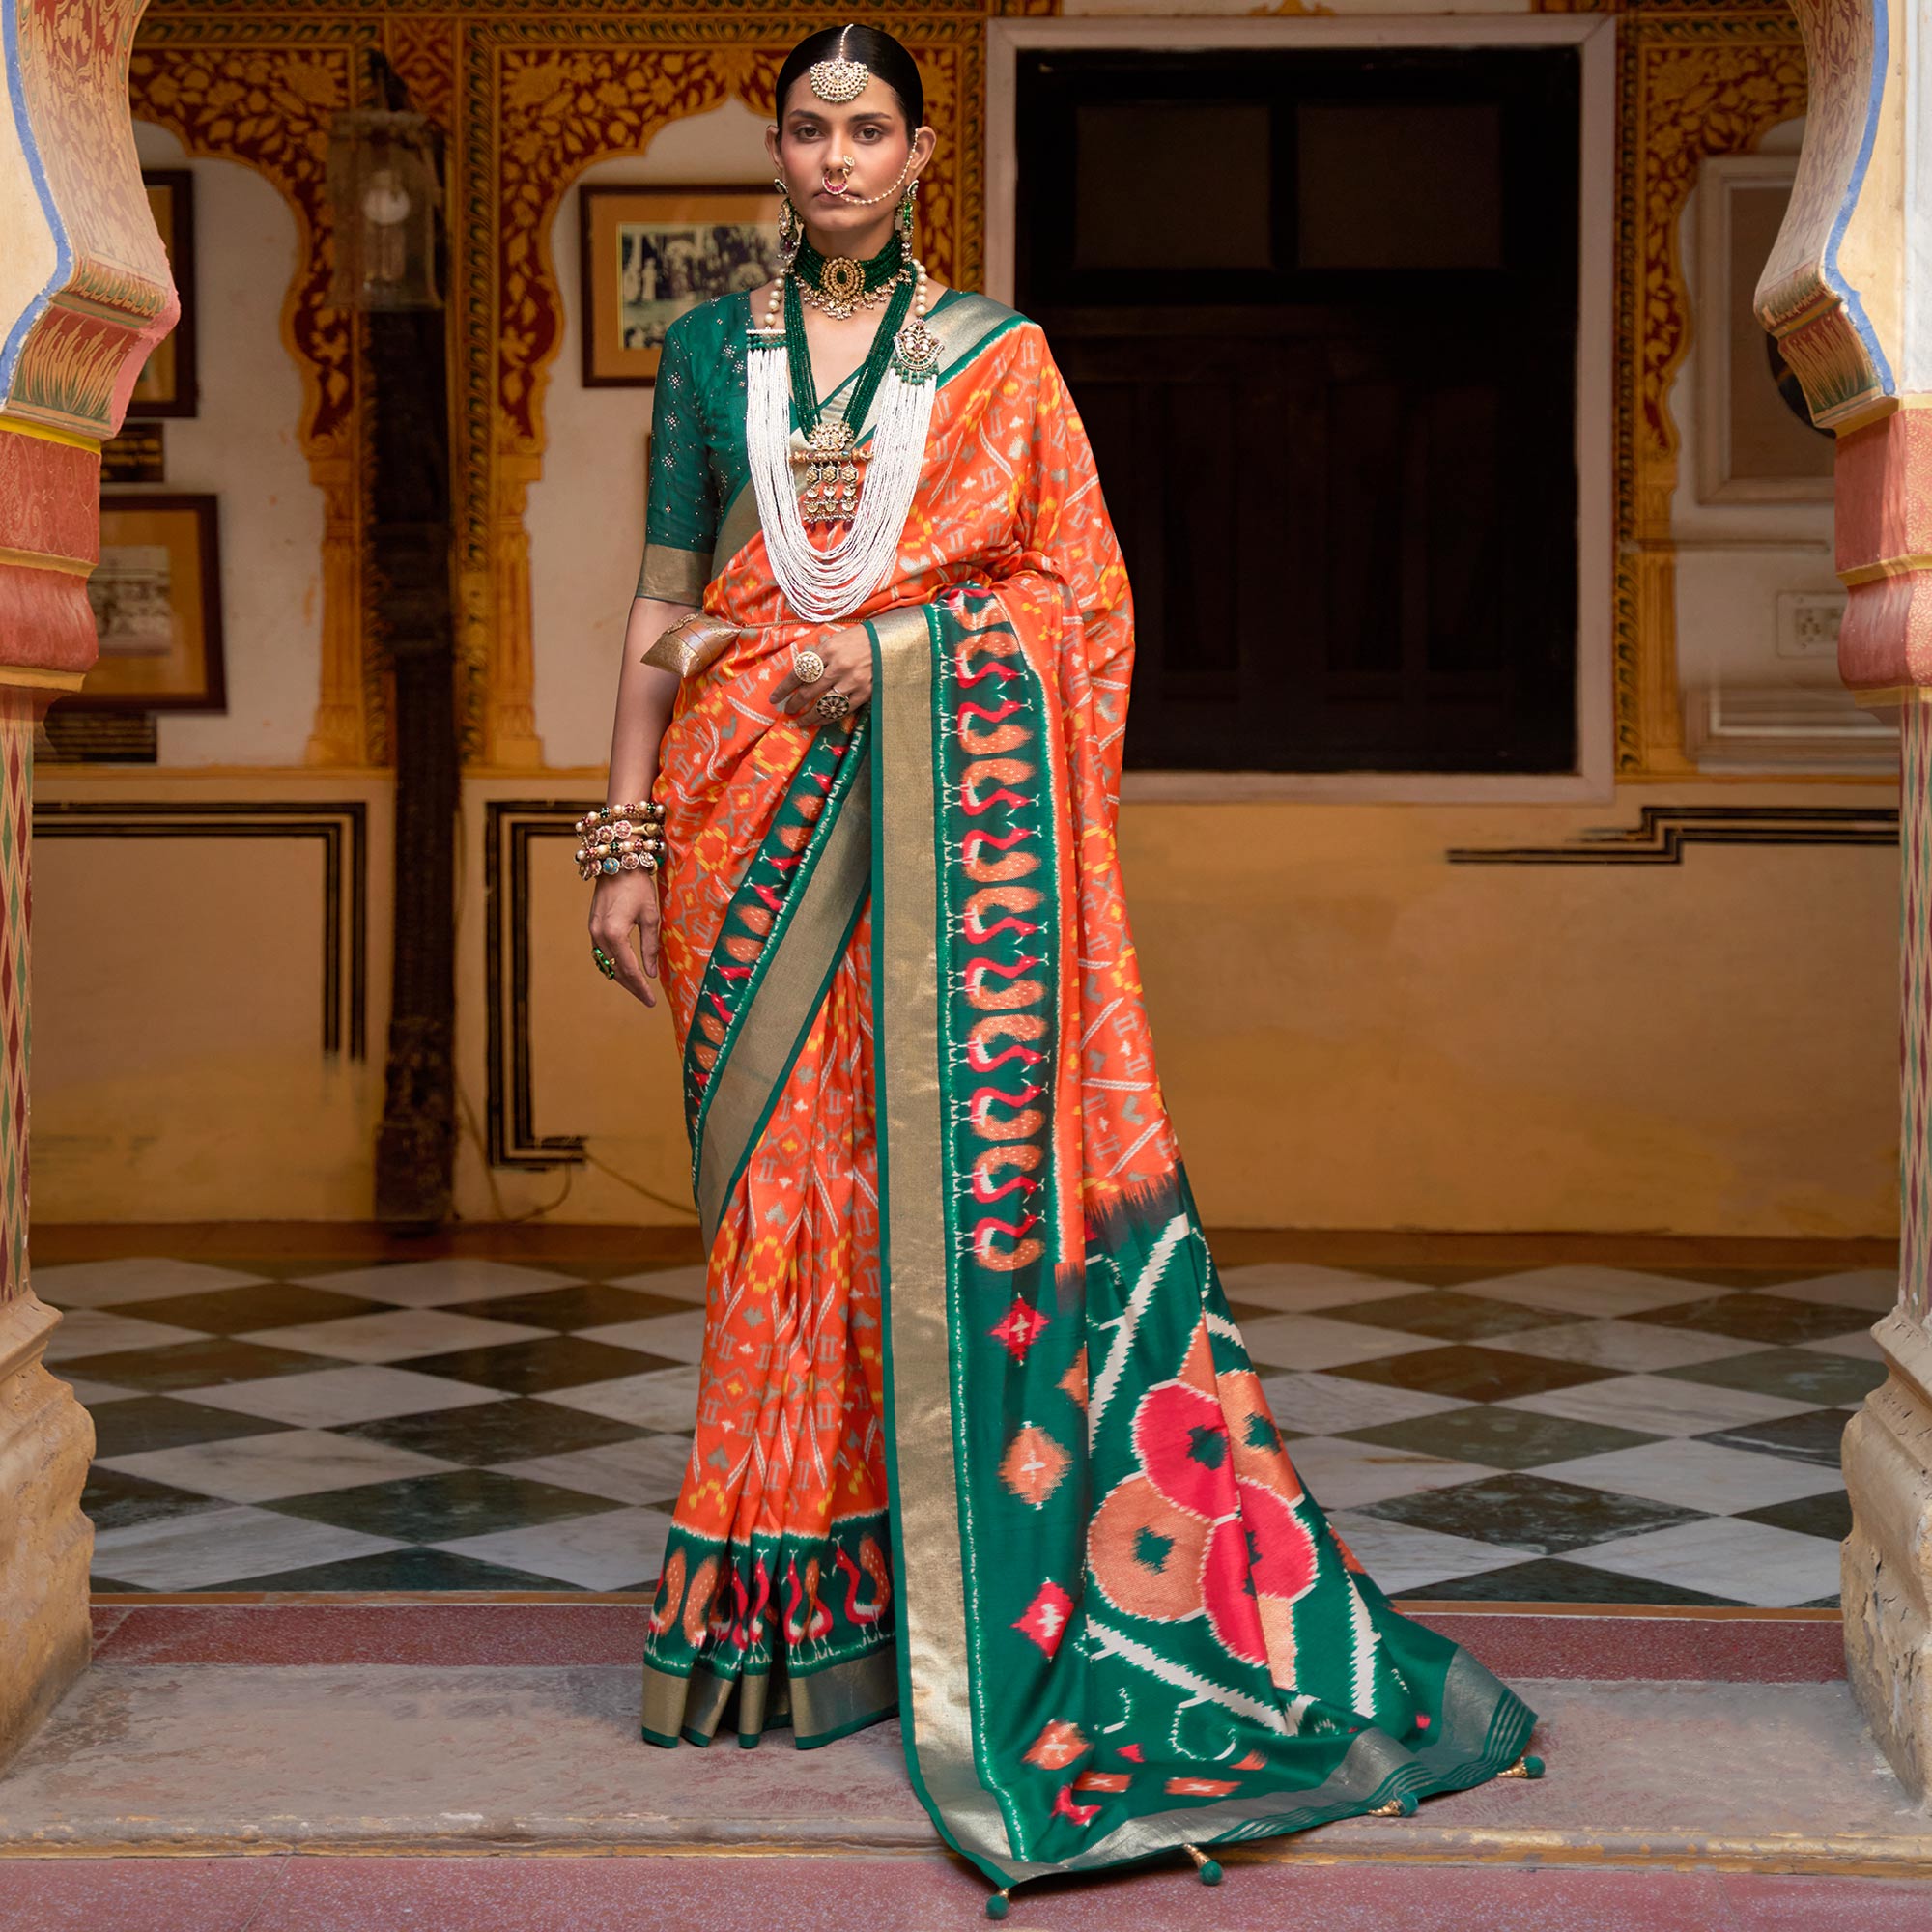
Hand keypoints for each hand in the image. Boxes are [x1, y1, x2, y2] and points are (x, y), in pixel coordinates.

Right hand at [589, 868, 661, 1007]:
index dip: (641, 987)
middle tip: (647, 1000)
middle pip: (616, 971)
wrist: (617, 864)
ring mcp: (593, 932)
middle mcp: (599, 936)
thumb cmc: (638, 886)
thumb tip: (652, 973)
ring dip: (622, 978)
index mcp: (615, 934)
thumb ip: (650, 947)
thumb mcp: (650, 916)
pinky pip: (602, 954)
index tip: (651, 1001)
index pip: (629, 970)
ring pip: (607, 965)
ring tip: (639, 988)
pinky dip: (614, 965)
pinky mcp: (592, 927)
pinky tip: (625, 971)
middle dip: (632, 987)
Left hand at [771, 625, 871, 722]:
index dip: (785, 687)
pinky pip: (842, 710)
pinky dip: (828, 717)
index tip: (774, 698)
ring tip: (800, 721)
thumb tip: (800, 674)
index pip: (800, 672)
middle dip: (794, 703)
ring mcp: (852, 681)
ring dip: (809, 715)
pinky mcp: (865, 693)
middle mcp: (838, 666)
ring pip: (824, 704)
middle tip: (787, 710)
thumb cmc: (859, 639)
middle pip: (809, 690)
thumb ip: (818, 656)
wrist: (889, 642)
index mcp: (828, 650)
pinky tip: (820, 720)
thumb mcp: (835, 640)